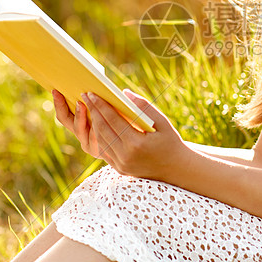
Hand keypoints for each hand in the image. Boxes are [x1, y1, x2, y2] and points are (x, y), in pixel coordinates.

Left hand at [53, 89, 185, 180]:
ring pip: (100, 140)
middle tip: (86, 96)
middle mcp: (125, 156)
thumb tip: (124, 93)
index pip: (112, 120)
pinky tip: (97, 124)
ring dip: (93, 123)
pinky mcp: (119, 169)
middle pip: (102, 130)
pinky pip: (104, 150)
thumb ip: (143, 106)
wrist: (176, 169)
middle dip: (93, 111)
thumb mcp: (162, 122)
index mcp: (136, 144)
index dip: (101, 105)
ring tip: (90, 108)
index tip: (92, 93)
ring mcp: (121, 164)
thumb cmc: (170, 142)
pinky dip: (99, 136)